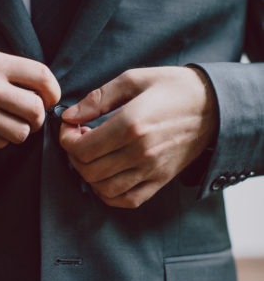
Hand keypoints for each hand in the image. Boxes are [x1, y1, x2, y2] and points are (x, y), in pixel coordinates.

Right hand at [0, 49, 60, 148]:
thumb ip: (8, 72)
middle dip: (38, 117)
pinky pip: (1, 143)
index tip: (48, 98)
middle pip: (36, 109)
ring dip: (20, 130)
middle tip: (29, 116)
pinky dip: (1, 139)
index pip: (41, 76)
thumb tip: (43, 90)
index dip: (52, 91)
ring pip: (22, 131)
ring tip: (7, 123)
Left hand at [60, 66, 217, 207]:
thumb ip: (98, 98)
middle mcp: (141, 152)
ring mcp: (152, 170)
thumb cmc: (173, 88)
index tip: (69, 127)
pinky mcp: (161, 180)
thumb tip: (70, 115)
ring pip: (104, 189)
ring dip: (88, 175)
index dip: (66, 139)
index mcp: (132, 124)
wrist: (214, 106)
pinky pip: (127, 200)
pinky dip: (108, 194)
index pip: (83, 148)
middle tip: (78, 139)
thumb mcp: (134, 79)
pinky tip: (105, 177)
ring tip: (92, 156)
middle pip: (89, 170)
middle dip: (74, 156)